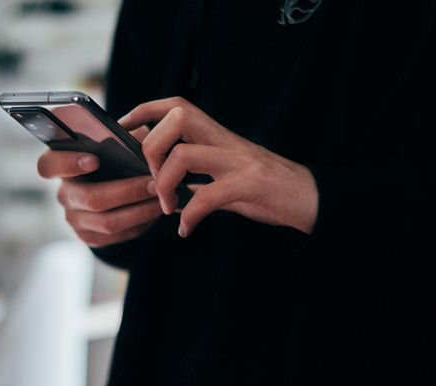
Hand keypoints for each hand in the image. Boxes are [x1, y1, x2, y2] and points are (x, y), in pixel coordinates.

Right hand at [37, 127, 162, 246]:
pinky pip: (117, 236)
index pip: (49, 165)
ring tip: (162, 199)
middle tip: (154, 184)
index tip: (94, 159)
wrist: (115, 187)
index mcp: (62, 165)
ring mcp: (75, 218)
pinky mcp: (89, 236)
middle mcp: (64, 193)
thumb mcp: (117, 142)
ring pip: (107, 222)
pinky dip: (140, 224)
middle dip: (127, 191)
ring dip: (140, 210)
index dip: (68, 164)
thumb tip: (138, 138)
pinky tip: (154, 211)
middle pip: (90, 198)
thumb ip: (122, 137)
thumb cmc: (115, 158)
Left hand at [119, 97, 317, 236]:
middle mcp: (226, 141)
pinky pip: (208, 197)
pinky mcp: (250, 185)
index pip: (176, 106)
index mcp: (217, 136)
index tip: (123, 128)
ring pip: (184, 155)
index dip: (144, 111)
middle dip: (151, 148)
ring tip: (168, 207)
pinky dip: (190, 215)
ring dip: (165, 184)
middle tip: (152, 180)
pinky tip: (186, 229)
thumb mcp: (227, 175)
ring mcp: (238, 161)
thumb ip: (197, 176)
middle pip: (176, 119)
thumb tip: (163, 185)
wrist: (311, 199)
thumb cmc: (266, 189)